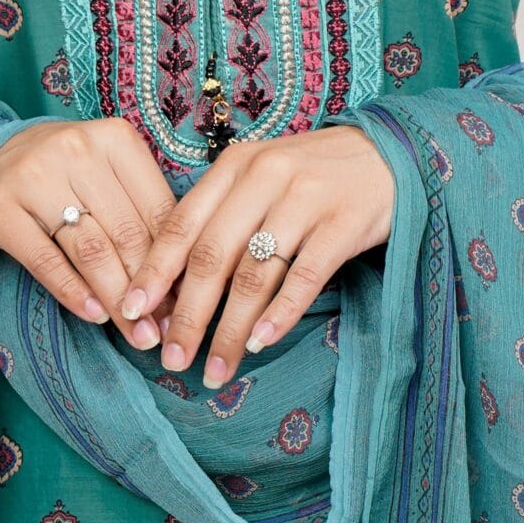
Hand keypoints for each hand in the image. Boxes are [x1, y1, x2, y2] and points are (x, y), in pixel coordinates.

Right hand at [0, 114, 180, 342]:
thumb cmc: (64, 174)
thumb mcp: (107, 176)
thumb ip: (141, 215)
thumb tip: (182, 283)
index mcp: (115, 139)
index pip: (158, 211)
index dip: (175, 264)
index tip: (185, 304)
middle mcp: (77, 150)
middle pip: (127, 234)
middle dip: (149, 291)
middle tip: (162, 331)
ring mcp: (34, 176)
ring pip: (91, 251)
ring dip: (117, 300)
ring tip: (136, 334)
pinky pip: (45, 261)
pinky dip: (73, 292)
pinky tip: (93, 315)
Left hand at [117, 125, 394, 386]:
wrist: (391, 153)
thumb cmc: (314, 175)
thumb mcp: (261, 177)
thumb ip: (222, 215)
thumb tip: (173, 283)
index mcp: (235, 166)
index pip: (182, 223)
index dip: (155, 272)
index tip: (132, 312)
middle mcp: (265, 177)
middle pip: (212, 256)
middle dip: (188, 315)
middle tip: (172, 359)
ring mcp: (306, 198)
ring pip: (254, 274)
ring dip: (230, 329)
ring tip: (215, 369)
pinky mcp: (344, 222)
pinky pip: (304, 276)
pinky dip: (280, 314)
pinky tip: (261, 342)